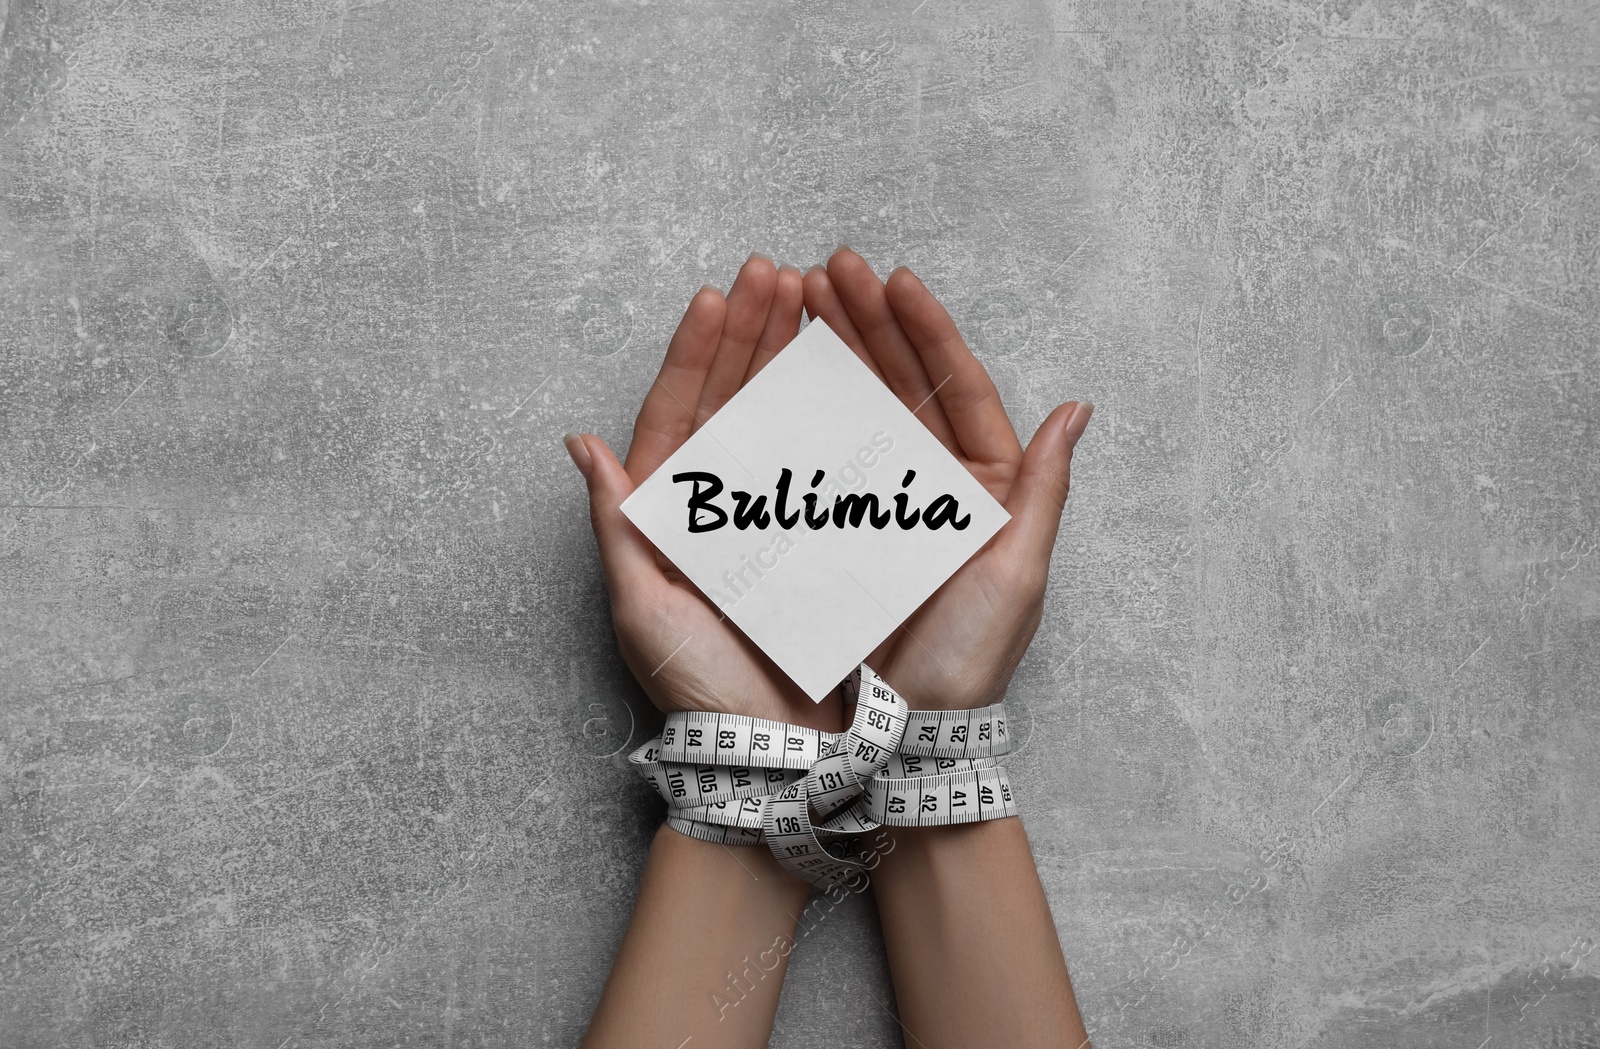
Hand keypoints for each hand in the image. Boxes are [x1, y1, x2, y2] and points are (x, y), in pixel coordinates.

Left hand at [565, 255, 844, 732]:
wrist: (769, 749)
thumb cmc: (698, 686)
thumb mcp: (641, 607)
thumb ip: (616, 526)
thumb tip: (581, 445)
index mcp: (668, 514)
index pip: (677, 412)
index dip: (696, 351)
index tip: (720, 295)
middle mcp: (720, 507)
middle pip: (732, 398)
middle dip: (752, 332)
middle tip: (776, 273)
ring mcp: (770, 518)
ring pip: (779, 417)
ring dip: (792, 356)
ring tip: (813, 298)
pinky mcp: (816, 537)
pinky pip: (824, 459)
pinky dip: (834, 410)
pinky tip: (850, 368)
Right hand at [803, 248, 1093, 709]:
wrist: (908, 729)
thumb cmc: (969, 657)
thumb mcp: (1018, 572)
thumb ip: (1044, 488)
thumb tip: (1078, 409)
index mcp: (986, 486)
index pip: (958, 386)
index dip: (927, 329)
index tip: (894, 278)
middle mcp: (935, 484)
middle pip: (903, 383)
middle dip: (868, 321)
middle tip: (829, 270)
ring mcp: (883, 501)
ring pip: (858, 406)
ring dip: (834, 350)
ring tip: (800, 296)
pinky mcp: (838, 527)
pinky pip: (822, 451)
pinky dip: (802, 406)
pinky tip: (781, 366)